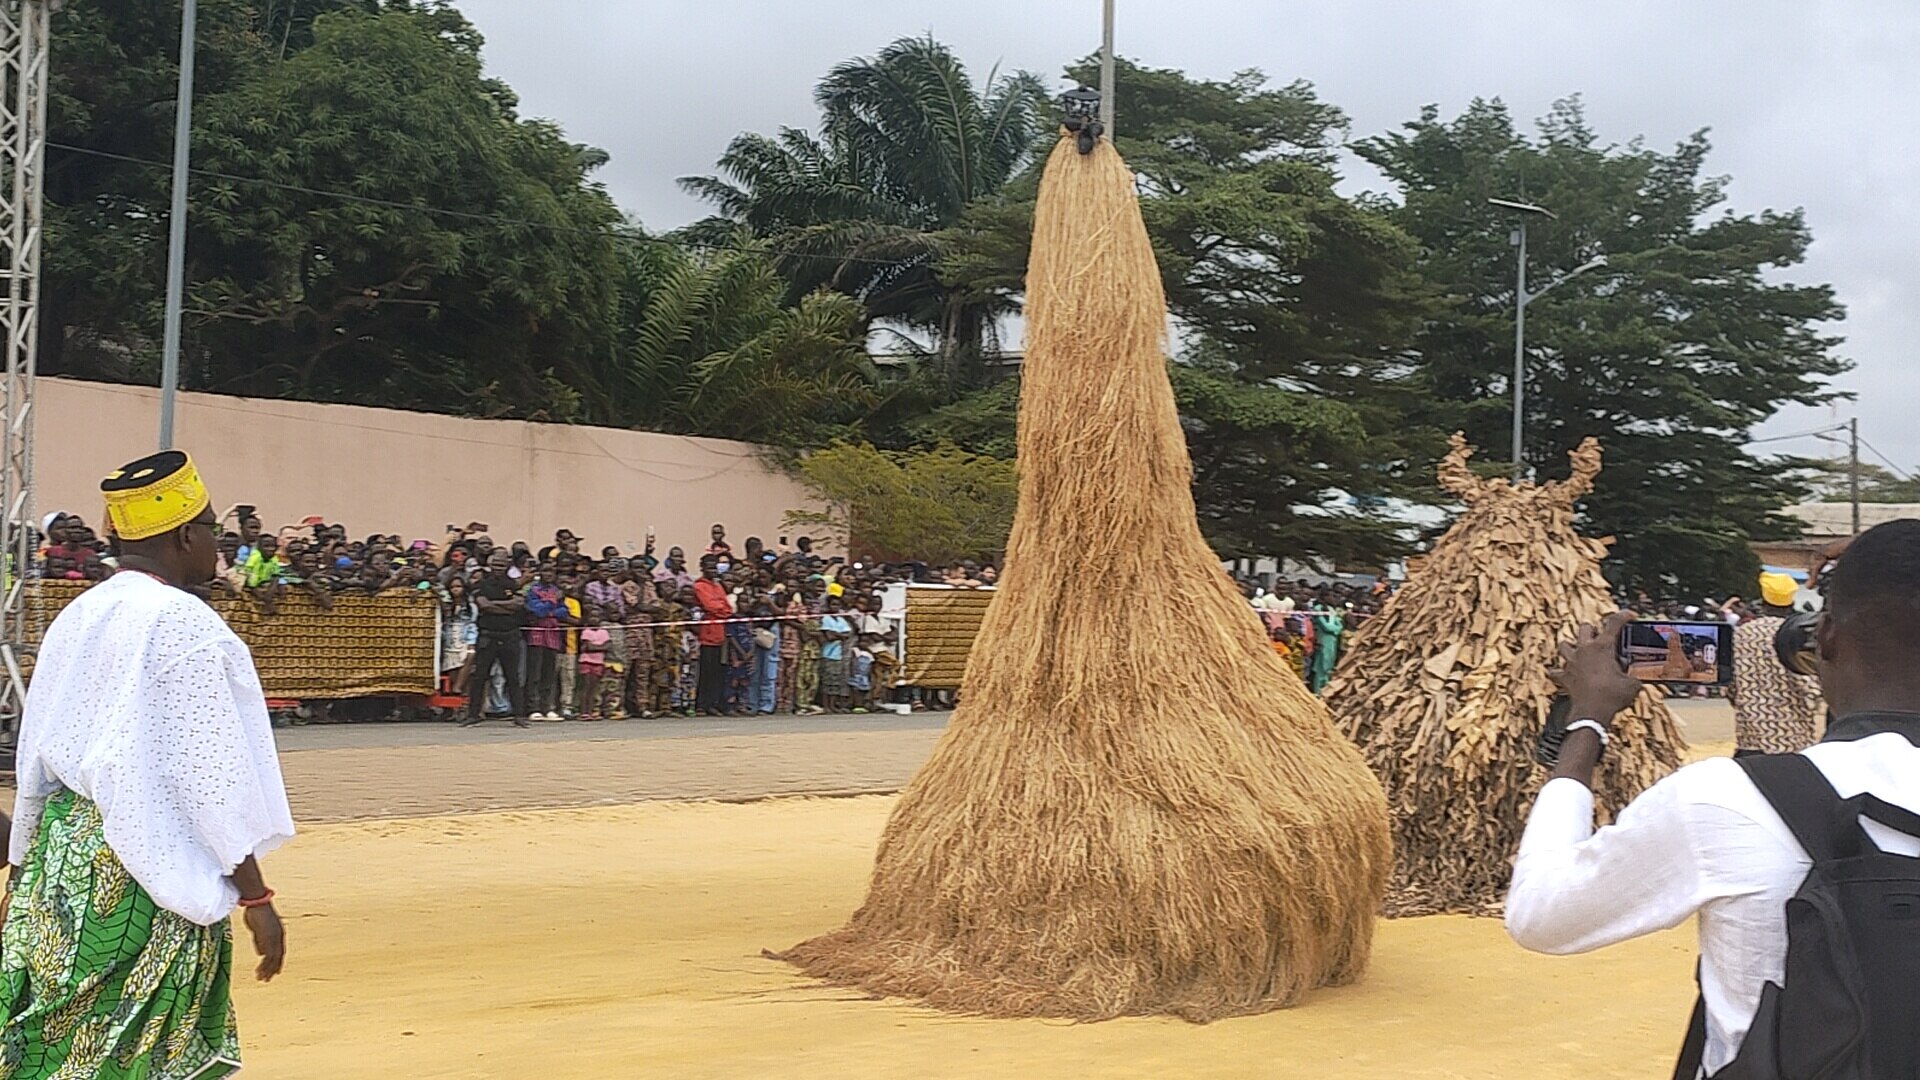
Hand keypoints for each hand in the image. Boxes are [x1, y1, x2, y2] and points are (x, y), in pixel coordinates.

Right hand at [243, 903, 285, 981]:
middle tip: (267, 980)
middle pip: (277, 957)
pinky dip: (263, 964)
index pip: (280, 952)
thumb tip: (261, 954)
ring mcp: (273, 937)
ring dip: (266, 970)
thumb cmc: (257, 913)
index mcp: (279, 934)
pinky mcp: (267, 937)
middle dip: (273, 969)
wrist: (257, 903)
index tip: (275, 973)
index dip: (278, 963)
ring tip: (261, 978)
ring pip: (272, 958)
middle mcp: (278, 937)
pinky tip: (259, 970)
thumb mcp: (260, 929)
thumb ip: (261, 941)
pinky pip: (266, 954)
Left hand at [1552, 610, 1642, 725]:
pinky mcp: (1563, 676)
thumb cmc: (1612, 696)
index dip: (1623, 616)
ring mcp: (1571, 662)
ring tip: (1580, 652)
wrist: (1592, 713)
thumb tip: (1632, 674)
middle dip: (1592, 630)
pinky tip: (1565, 674)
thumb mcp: (1632, 683)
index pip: (1613, 624)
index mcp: (1603, 647)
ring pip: (1564, 644)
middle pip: (1584, 628)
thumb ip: (1633, 674)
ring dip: (1572, 646)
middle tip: (1601, 637)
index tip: (1629, 615)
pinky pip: (1555, 671)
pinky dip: (1560, 671)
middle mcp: (1584, 650)